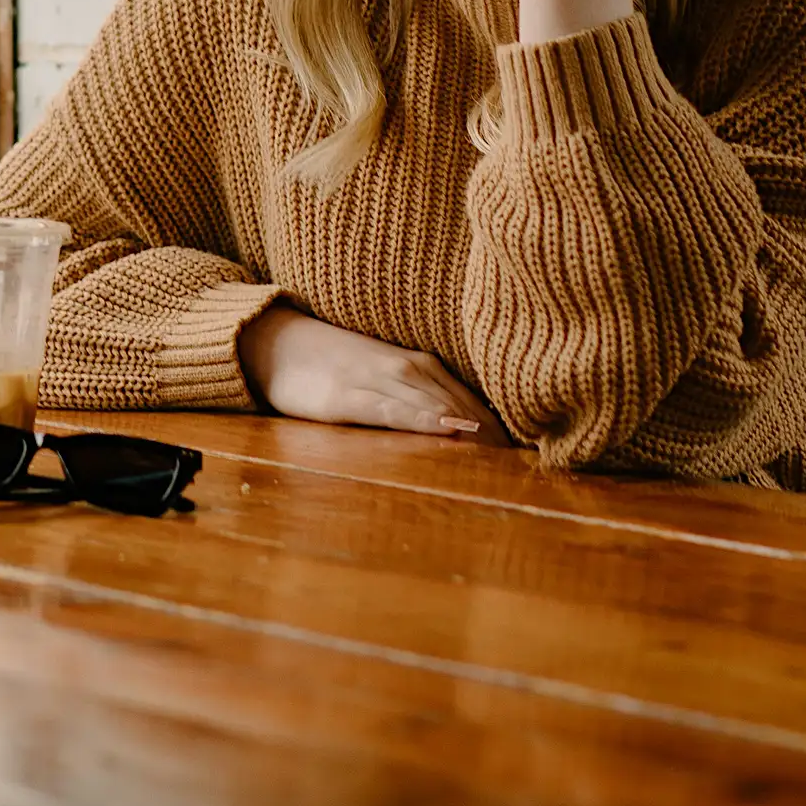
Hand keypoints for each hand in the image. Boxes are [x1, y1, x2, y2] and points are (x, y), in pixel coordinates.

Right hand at [242, 303, 502, 438]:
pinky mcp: (347, 397)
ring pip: (431, 403)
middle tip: (525, 462)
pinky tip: (445, 429)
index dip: (498, 424)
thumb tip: (460, 425)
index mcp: (417, 363)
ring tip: (499, 449)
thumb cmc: (332, 362)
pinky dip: (421, 419)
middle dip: (491, 431)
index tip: (529, 453)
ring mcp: (375, 379)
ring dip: (467, 425)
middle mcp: (405, 367)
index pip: (469, 396)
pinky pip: (391, 409)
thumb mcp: (381, 373)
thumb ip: (417, 392)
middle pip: (459, 401)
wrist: (276, 343)